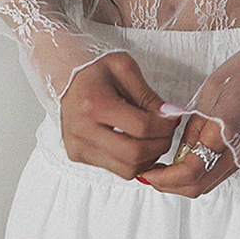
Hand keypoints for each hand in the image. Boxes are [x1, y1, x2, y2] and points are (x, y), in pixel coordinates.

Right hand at [60, 51, 181, 179]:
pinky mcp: (78, 155)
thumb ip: (149, 95)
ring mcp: (78, 146)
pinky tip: (138, 144)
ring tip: (154, 138)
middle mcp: (82, 129)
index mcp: (94, 104)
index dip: (165, 126)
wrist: (66, 78)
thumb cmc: (96, 71)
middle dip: (160, 145)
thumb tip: (170, 116)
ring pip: (128, 168)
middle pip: (135, 153)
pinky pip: (117, 170)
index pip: (141, 127)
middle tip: (167, 132)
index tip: (173, 118)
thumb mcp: (125, 68)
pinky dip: (135, 162)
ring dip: (150, 157)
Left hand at [137, 38, 239, 197]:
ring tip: (164, 168)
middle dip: (170, 186)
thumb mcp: (208, 93)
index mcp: (225, 131)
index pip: (190, 171)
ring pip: (209, 184)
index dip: (163, 177)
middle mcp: (238, 150)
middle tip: (150, 174)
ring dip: (183, 183)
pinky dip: (199, 175)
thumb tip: (176, 153)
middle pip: (199, 186)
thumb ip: (191, 127)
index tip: (146, 172)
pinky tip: (185, 161)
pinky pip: (219, 173)